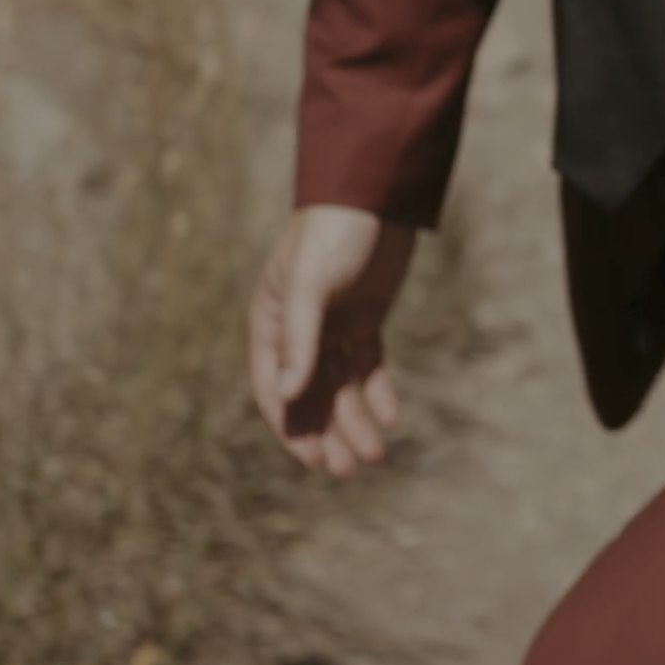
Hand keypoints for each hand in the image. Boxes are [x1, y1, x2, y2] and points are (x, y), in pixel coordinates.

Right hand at [248, 204, 420, 477]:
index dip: (292, 427)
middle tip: (347, 470)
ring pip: (341, 387)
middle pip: (310, 396)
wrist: (375, 194)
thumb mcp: (312, 286)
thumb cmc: (332, 233)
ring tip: (375, 456)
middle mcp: (299, 331)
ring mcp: (333, 326)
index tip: (312, 461)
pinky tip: (392, 418)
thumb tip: (288, 397)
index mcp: (271, 324)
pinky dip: (378, 392)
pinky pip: (369, 366)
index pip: (275, 389)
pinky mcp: (366, 318)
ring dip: (355, 421)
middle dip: (326, 434)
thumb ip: (300, 340)